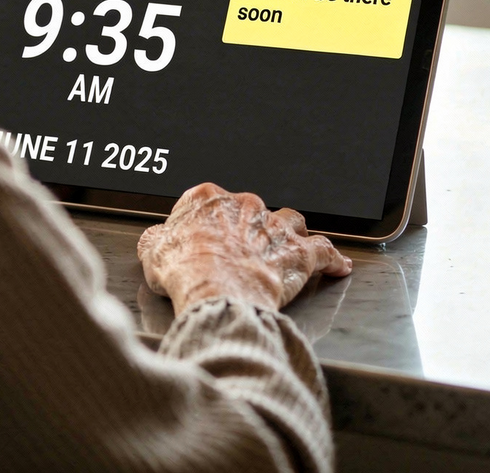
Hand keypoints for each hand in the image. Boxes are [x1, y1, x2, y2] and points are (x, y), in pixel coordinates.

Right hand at [137, 183, 351, 313]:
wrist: (216, 291)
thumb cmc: (184, 271)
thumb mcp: (152, 252)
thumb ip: (157, 240)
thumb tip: (158, 241)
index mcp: (207, 198)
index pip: (205, 202)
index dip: (202, 223)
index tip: (199, 239)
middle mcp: (244, 205)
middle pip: (250, 210)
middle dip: (246, 227)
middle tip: (237, 250)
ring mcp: (273, 227)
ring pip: (290, 221)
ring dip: (290, 232)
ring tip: (289, 244)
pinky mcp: (297, 253)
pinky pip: (323, 251)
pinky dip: (331, 259)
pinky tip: (337, 265)